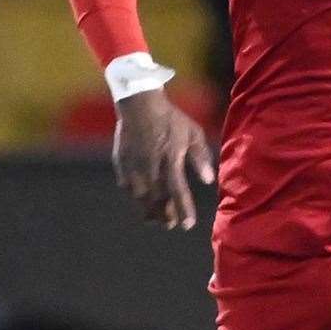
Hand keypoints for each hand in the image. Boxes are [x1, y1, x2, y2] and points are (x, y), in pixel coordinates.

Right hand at [113, 89, 215, 229]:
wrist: (139, 104)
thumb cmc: (170, 118)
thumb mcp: (192, 133)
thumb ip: (201, 157)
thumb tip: (209, 180)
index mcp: (171, 160)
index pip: (179, 192)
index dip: (183, 211)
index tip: (187, 225)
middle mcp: (152, 168)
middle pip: (158, 200)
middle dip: (165, 215)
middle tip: (170, 224)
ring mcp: (134, 167)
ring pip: (141, 197)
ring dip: (149, 211)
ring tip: (155, 220)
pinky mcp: (122, 164)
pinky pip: (127, 186)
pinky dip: (134, 197)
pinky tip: (139, 201)